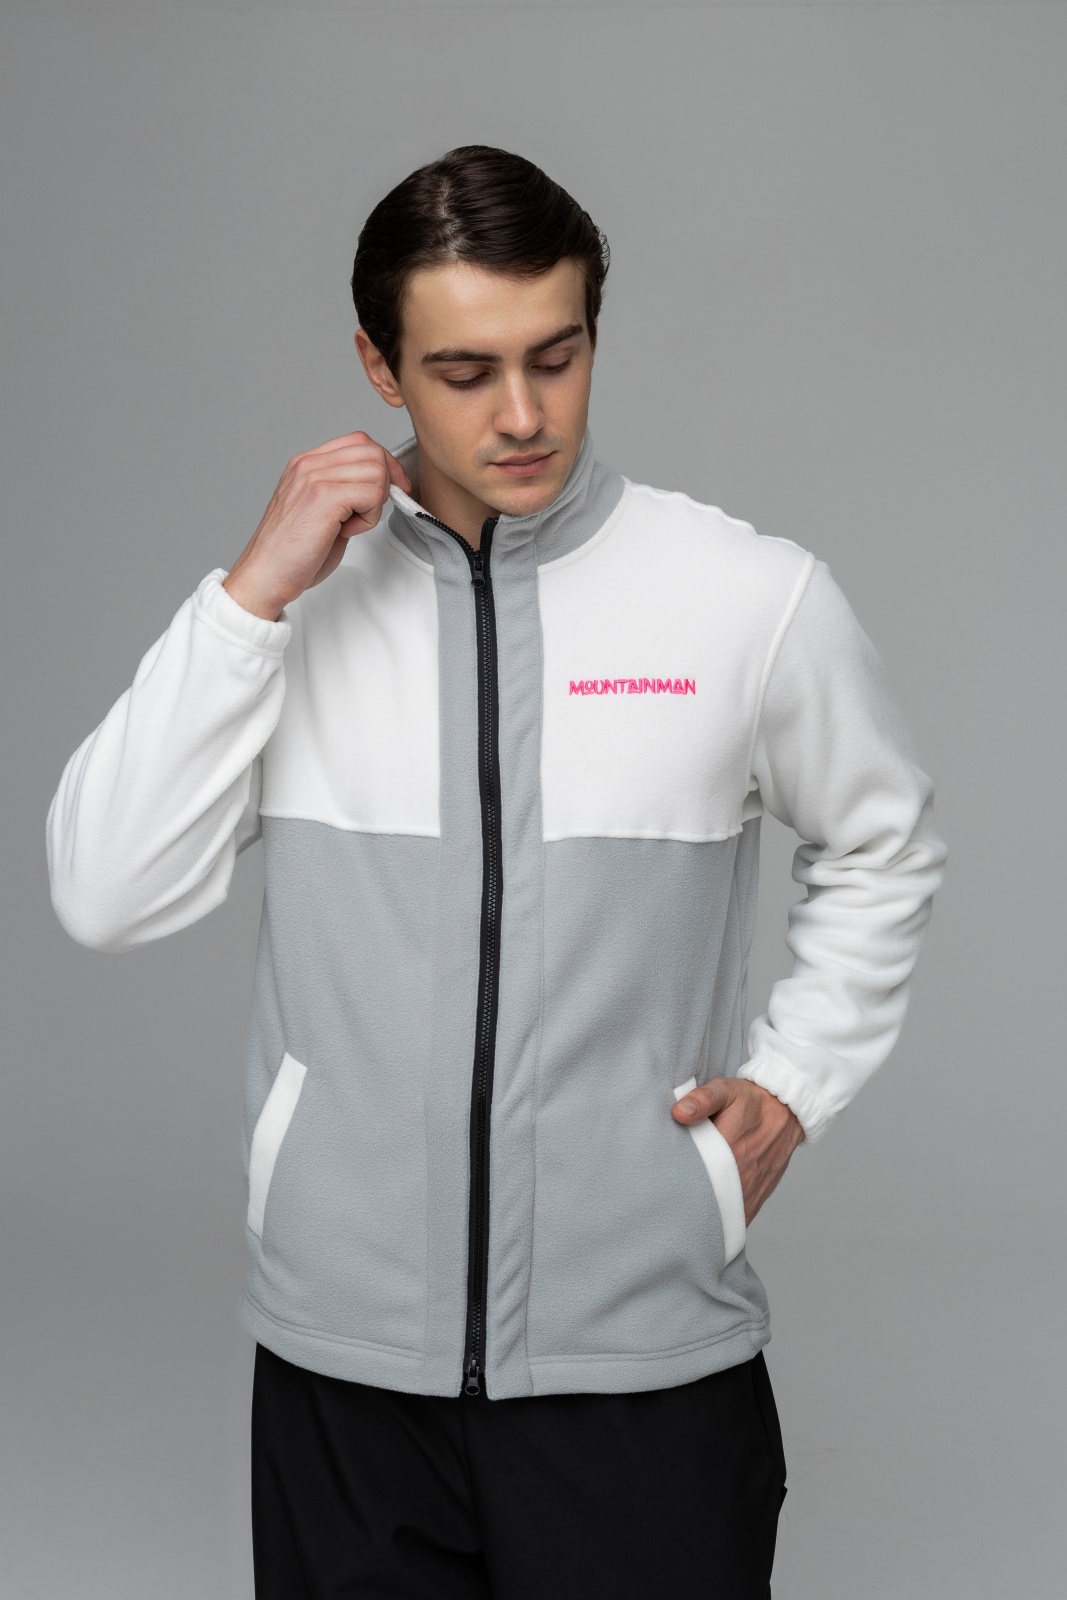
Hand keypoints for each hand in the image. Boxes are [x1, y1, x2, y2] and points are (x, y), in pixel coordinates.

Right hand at [223, 432, 411, 619]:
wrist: (266, 575)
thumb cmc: (292, 553)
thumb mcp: (319, 511)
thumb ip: (344, 493)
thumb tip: (379, 488)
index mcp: (306, 464)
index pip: (359, 442)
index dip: (384, 464)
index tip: (393, 489)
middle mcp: (308, 464)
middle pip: (372, 451)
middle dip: (385, 483)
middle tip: (369, 512)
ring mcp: (314, 477)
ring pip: (376, 471)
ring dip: (375, 503)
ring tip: (351, 525)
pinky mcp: (324, 496)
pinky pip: (372, 493)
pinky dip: (369, 517)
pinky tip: (346, 531)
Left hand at [671, 1078, 803, 1224]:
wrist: (787, 1111)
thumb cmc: (751, 1100)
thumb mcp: (726, 1091)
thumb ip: (702, 1099)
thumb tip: (679, 1113)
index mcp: (729, 1149)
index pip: (695, 1175)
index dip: (676, 1181)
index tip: (661, 1181)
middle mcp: (742, 1175)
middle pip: (706, 1199)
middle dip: (685, 1202)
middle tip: (667, 1199)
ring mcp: (751, 1190)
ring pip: (723, 1214)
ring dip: (704, 1214)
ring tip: (683, 1211)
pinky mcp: (758, 1197)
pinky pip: (738, 1218)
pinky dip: (723, 1220)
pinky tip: (707, 1216)